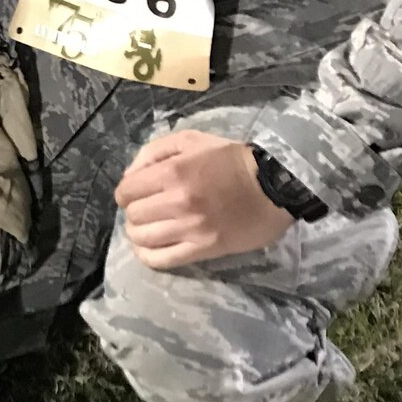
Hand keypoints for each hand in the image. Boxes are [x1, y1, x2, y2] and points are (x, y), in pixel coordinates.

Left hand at [113, 129, 293, 269]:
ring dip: (139, 233)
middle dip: (134, 211)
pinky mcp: (204, 249)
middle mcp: (178, 202)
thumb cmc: (231, 159)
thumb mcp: (191, 140)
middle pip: (133, 215)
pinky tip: (149, 249)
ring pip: (143, 239)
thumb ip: (154, 152)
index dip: (126, 192)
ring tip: (148, 227)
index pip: (126, 191)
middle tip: (147, 209)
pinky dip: (148, 256)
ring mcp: (191, 229)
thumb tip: (129, 176)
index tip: (136, 192)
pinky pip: (163, 260)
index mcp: (173, 172)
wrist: (275, 185)